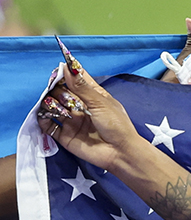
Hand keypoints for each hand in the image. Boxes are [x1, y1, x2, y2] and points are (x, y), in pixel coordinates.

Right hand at [36, 38, 145, 172]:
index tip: (59, 67)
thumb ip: (81, 87)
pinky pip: (47, 124)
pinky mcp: (64, 134)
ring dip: (51, 103)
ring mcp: (71, 120)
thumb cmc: (116, 125)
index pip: (75, 78)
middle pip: (59, 90)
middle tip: (63, 94)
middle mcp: (79, 106)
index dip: (67, 71)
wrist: (120, 152)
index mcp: (92, 95)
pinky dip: (42, 118)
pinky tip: (47, 115)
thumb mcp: (100, 103)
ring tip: (63, 109)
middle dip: (57, 89)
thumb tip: (67, 67)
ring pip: (51, 105)